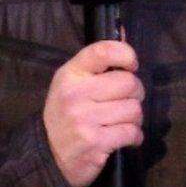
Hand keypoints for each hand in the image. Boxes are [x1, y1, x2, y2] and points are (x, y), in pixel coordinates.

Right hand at [42, 40, 144, 186]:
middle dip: (136, 93)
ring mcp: (84, 119)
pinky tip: (125, 137)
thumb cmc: (68, 113)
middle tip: (126, 101)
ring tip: (122, 121)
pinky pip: (131, 131)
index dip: (126, 54)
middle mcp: (75, 94)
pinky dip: (134, 136)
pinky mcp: (94, 142)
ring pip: (134, 109)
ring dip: (135, 117)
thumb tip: (123, 31)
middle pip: (129, 83)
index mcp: (70, 75)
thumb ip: (100, 61)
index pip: (103, 51)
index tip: (132, 65)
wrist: (49, 155)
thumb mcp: (75, 83)